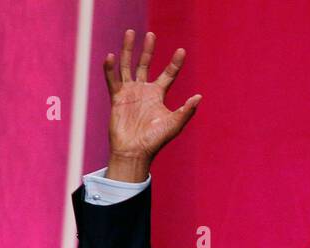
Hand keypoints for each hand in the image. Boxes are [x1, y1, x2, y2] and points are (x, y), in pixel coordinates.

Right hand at [103, 29, 200, 180]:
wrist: (134, 151)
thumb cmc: (155, 140)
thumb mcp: (174, 124)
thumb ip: (186, 110)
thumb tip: (199, 96)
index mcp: (158, 95)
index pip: (168, 74)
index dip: (175, 63)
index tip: (182, 51)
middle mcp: (143, 90)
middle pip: (145, 64)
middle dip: (148, 49)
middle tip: (151, 34)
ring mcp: (129, 92)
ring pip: (127, 66)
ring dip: (128, 50)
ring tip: (130, 33)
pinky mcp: (116, 98)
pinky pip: (112, 79)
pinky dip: (110, 68)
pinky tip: (111, 57)